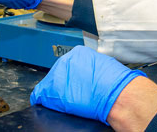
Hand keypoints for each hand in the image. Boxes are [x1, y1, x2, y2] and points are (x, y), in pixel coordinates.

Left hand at [30, 45, 145, 124]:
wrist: (116, 95)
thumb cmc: (115, 83)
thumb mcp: (104, 64)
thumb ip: (90, 65)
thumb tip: (87, 72)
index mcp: (78, 52)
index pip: (68, 63)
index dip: (72, 75)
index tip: (76, 82)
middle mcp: (66, 60)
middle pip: (58, 73)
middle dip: (64, 83)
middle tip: (74, 92)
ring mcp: (58, 75)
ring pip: (50, 84)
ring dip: (57, 92)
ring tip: (70, 99)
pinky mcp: (52, 90)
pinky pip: (40, 95)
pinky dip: (43, 100)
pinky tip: (51, 104)